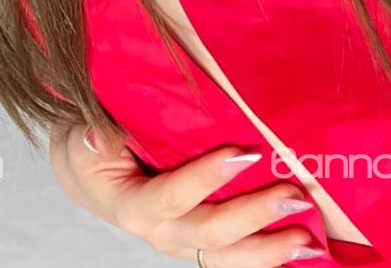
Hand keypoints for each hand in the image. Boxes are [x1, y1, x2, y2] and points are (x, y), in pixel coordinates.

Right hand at [48, 123, 322, 264]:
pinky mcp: (203, 239)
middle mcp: (164, 231)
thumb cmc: (90, 149)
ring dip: (272, 250)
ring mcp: (186, 240)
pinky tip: (306, 250)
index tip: (243, 153)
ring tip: (311, 239)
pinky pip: (237, 255)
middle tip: (294, 194)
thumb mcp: (79, 138)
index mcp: (134, 206)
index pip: (172, 196)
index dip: (206, 179)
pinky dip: (271, 255)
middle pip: (212, 233)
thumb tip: (92, 135)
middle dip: (255, 216)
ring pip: (231, 256)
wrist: (92, 171)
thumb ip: (90, 138)